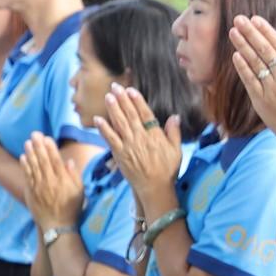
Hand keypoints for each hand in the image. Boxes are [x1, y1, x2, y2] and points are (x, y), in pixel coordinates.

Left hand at [20, 134, 85, 230]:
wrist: (57, 225)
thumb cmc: (72, 208)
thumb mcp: (80, 192)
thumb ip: (74, 176)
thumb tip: (69, 161)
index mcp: (63, 181)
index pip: (55, 160)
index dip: (51, 148)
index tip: (47, 138)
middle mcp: (50, 182)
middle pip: (43, 160)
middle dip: (38, 146)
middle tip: (35, 134)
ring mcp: (39, 187)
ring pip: (34, 167)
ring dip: (30, 153)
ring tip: (27, 142)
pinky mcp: (31, 192)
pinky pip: (27, 176)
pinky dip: (25, 166)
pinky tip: (23, 157)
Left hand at [95, 85, 183, 212]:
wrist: (154, 188)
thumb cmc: (167, 170)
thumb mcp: (176, 150)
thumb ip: (174, 132)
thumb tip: (175, 116)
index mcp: (155, 136)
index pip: (145, 114)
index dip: (137, 101)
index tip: (131, 90)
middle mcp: (141, 138)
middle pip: (130, 115)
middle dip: (122, 100)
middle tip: (115, 87)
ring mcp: (129, 146)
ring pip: (120, 123)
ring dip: (113, 109)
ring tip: (108, 96)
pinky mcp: (120, 154)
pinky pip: (110, 139)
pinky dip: (104, 129)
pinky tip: (98, 119)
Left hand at [229, 16, 275, 147]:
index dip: (266, 31)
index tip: (256, 19)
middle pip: (263, 49)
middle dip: (250, 32)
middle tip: (238, 19)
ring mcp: (271, 88)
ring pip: (254, 62)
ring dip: (242, 45)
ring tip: (233, 32)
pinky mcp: (261, 101)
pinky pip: (249, 80)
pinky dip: (242, 67)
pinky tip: (236, 56)